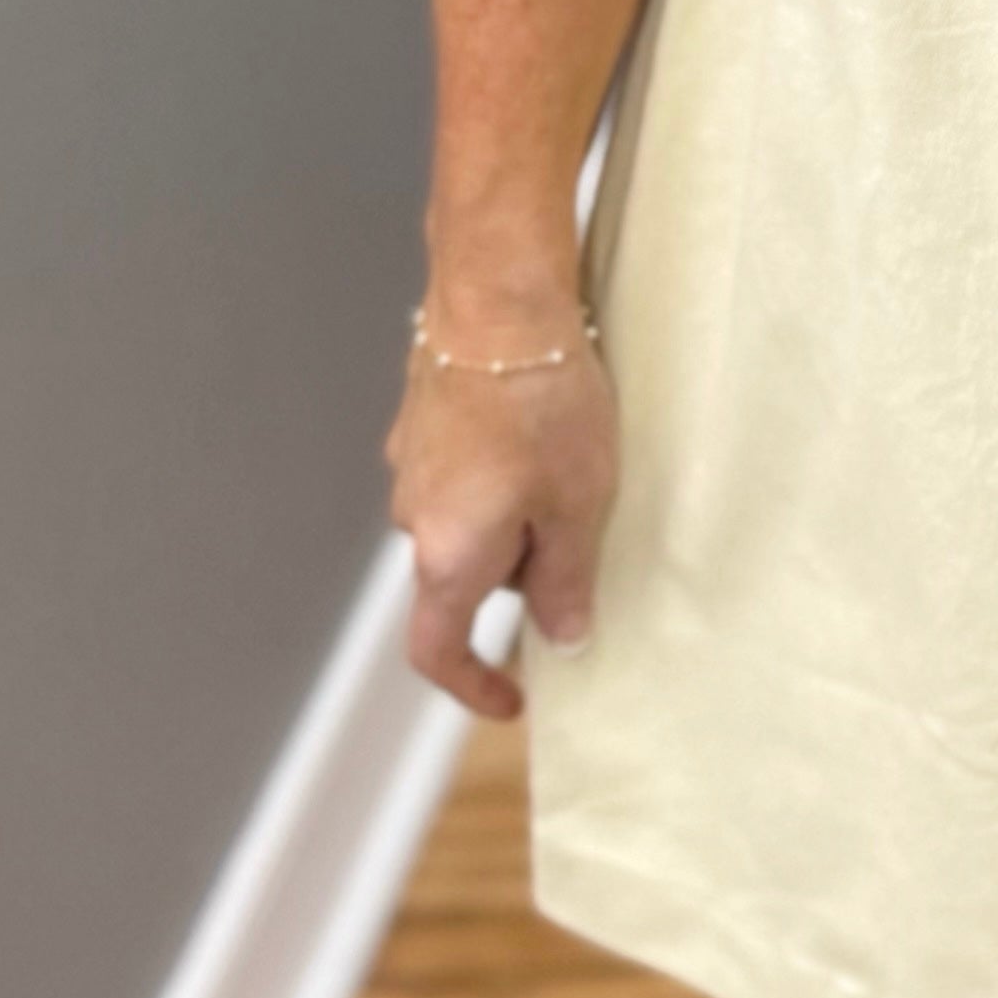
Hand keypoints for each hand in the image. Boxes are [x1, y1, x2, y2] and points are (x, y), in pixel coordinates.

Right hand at [385, 321, 618, 723]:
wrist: (495, 300)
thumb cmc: (541, 404)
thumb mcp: (577, 506)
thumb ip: (566, 580)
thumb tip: (561, 640)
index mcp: (447, 555)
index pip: (436, 649)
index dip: (473, 685)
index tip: (513, 697)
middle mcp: (414, 518)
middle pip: (466, 576)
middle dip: (523, 571)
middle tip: (585, 532)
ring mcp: (411, 466)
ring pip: (468, 520)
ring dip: (516, 514)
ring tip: (573, 467)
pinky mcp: (423, 423)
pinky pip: (463, 472)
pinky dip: (501, 472)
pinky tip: (542, 428)